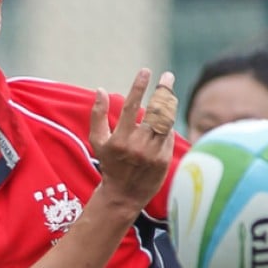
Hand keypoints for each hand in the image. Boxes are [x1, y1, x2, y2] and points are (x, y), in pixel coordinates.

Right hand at [89, 69, 176, 210]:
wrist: (124, 195)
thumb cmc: (110, 165)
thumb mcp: (98, 142)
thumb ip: (97, 116)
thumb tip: (100, 90)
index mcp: (120, 139)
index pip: (132, 107)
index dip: (139, 87)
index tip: (146, 71)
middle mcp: (137, 145)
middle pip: (155, 111)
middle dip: (163, 90)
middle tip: (168, 76)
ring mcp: (153, 153)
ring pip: (166, 122)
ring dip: (169, 104)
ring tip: (169, 91)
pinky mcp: (164, 160)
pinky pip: (169, 136)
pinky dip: (167, 125)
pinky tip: (165, 118)